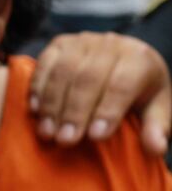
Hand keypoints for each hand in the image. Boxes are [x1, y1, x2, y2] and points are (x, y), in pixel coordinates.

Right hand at [31, 32, 170, 154]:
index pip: (122, 83)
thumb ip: (156, 127)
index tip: (95, 137)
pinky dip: (37, 88)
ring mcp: (83, 41)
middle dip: (75, 111)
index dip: (107, 110)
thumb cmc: (139, 90)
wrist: (123, 59)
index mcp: (139, 58)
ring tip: (47, 132)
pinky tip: (35, 111)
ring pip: (63, 71)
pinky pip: (44, 63)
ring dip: (52, 104)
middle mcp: (111, 44)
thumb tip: (156, 148)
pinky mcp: (60, 43)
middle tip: (65, 140)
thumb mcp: (155, 108)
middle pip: (88, 77)